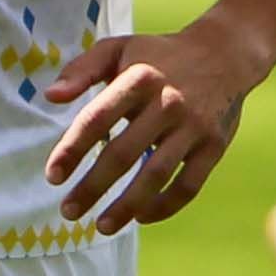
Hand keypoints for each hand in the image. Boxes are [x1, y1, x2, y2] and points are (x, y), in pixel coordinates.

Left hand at [41, 20, 259, 231]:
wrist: (225, 54)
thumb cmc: (158, 56)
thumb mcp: (118, 49)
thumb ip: (82, 69)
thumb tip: (50, 96)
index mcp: (139, 77)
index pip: (98, 117)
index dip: (72, 149)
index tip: (53, 176)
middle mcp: (168, 103)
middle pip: (124, 153)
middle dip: (93, 187)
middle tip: (68, 211)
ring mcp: (193, 127)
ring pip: (156, 175)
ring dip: (127, 205)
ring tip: (101, 226)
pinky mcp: (213, 146)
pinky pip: (188, 185)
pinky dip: (165, 206)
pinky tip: (141, 217)